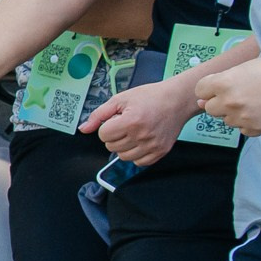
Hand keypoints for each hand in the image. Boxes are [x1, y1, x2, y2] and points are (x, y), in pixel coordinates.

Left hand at [79, 77, 196, 165]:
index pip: (103, 135)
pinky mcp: (160, 152)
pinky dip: (136, 154)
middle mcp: (142, 136)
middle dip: (114, 136)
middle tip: (126, 124)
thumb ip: (98, 115)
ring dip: (123, 146)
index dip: (107, 127)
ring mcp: (152, 146)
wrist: (177, 100)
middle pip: (111, 147)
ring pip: (123, 157)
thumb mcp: (120, 99)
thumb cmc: (150, 97)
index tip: (116, 119)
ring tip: (133, 132)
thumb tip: (83, 129)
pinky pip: (139, 162)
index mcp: (131, 121)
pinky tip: (140, 141)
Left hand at [195, 52, 260, 137]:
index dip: (211, 88)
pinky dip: (250, 123)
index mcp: (223, 83)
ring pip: (227, 120)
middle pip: (210, 109)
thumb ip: (219, 84)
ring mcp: (242, 117)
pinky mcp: (255, 129)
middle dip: (221, 103)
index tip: (225, 86)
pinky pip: (243, 130)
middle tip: (243, 94)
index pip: (200, 91)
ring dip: (236, 113)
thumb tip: (199, 103)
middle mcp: (229, 102)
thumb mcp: (243, 68)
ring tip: (257, 100)